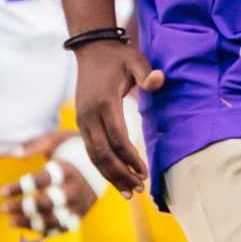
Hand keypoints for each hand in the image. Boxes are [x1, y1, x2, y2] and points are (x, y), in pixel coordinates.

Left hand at [2, 130, 98, 234]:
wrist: (106, 160)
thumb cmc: (72, 147)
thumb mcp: (56, 138)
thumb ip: (34, 144)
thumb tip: (14, 154)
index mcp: (69, 168)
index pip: (42, 180)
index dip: (20, 187)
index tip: (1, 192)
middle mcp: (76, 188)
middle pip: (47, 202)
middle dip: (23, 207)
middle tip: (3, 208)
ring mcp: (80, 204)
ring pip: (54, 219)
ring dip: (30, 223)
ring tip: (10, 222)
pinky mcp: (82, 213)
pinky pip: (62, 227)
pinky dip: (45, 230)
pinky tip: (27, 226)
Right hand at [74, 40, 158, 195]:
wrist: (91, 49)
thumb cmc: (118, 56)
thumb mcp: (135, 59)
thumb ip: (146, 73)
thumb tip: (159, 81)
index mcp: (104, 103)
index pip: (117, 138)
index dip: (130, 158)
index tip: (144, 172)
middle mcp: (89, 115)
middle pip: (103, 154)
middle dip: (121, 174)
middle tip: (139, 190)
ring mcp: (82, 120)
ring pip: (94, 156)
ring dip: (110, 176)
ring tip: (129, 192)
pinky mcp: (81, 123)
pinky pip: (90, 150)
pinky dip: (102, 167)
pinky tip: (115, 178)